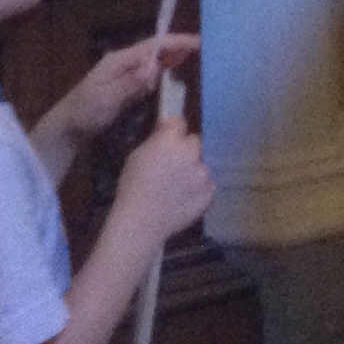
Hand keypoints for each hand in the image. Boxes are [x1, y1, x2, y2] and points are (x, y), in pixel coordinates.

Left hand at [48, 33, 198, 146]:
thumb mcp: (107, 98)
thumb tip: (153, 67)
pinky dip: (162, 72)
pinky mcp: (124, 87)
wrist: (67, 128)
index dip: (174, 42)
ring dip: (170, 58)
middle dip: (176, 47)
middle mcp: (123, 63)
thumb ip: (130, 83)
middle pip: (154, 51)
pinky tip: (172, 75)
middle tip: (201, 47)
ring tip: (192, 56)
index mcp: (119, 60)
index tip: (196, 42)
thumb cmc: (85, 112)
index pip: (151, 46)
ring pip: (152, 62)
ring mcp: (123, 74)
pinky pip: (147, 76)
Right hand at [110, 115, 213, 244]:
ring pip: (200, 165)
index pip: (179, 122)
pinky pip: (207, 185)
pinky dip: (198, 190)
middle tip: (173, 165)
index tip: (167, 137)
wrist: (142, 221)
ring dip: (192, 171)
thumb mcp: (137, 155)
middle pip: (193, 142)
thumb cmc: (133, 186)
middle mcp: (191, 152)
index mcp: (171, 139)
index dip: (172, 130)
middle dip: (185, 150)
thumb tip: (165, 128)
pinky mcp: (210, 192)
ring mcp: (203, 172)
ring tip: (177, 188)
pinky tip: (184, 199)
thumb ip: (155, 140)